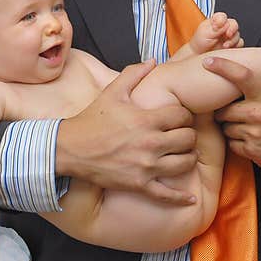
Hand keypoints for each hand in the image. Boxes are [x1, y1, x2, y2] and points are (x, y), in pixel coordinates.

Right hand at [57, 59, 197, 203]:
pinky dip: (181, 199)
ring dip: (188, 158)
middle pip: (188, 139)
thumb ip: (134, 74)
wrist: (70, 149)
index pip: (183, 115)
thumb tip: (153, 60)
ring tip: (183, 154)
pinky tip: (191, 200)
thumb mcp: (113, 92)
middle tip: (183, 135)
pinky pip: (167, 195)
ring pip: (185, 163)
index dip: (185, 115)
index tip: (179, 118)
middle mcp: (150, 143)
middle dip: (189, 135)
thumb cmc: (92, 119)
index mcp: (146, 119)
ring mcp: (146, 166)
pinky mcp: (139, 184)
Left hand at [189, 12, 243, 54]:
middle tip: (227, 35)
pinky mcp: (233, 45)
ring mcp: (229, 36)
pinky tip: (229, 49)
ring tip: (224, 46)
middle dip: (232, 29)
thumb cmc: (200, 42)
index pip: (222, 17)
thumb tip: (224, 23)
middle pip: (233, 24)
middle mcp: (224, 28)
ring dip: (232, 40)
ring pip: (237, 35)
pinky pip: (239, 44)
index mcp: (216, 21)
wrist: (200, 55)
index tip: (217, 27)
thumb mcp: (204, 32)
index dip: (222, 20)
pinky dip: (236, 46)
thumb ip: (215, 27)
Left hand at [203, 57, 260, 173]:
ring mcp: (254, 133)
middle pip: (223, 110)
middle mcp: (258, 113)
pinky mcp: (253, 151)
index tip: (207, 62)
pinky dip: (237, 142)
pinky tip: (251, 139)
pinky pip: (232, 144)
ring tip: (247, 127)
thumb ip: (259, 88)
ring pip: (226, 128)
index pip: (242, 76)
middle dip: (225, 112)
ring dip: (232, 128)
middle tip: (234, 113)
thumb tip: (235, 77)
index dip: (223, 67)